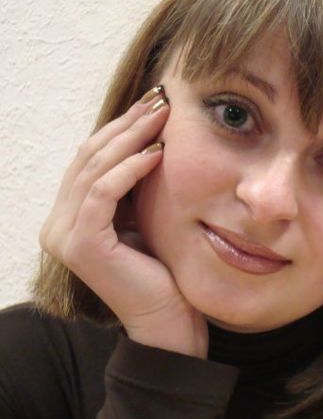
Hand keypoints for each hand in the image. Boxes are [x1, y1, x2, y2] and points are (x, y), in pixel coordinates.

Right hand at [39, 86, 208, 357]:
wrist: (168, 318)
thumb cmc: (162, 268)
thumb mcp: (142, 216)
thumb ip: (132, 186)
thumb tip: (149, 138)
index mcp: (70, 215)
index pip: (90, 159)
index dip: (120, 128)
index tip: (152, 105)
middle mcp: (58, 223)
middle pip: (89, 158)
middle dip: (126, 125)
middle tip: (159, 100)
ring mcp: (64, 235)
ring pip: (94, 169)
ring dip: (130, 138)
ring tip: (162, 117)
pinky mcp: (82, 245)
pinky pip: (103, 192)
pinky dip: (130, 168)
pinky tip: (157, 153)